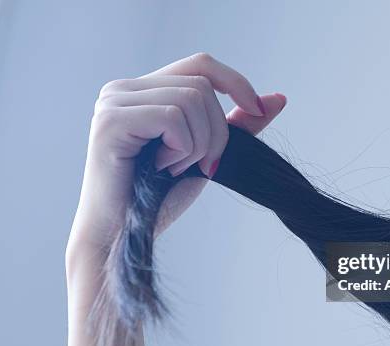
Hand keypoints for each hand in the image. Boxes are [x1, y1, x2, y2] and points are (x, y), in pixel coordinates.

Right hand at [66, 53, 286, 270]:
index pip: (200, 64)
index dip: (236, 82)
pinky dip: (181, 149)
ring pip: (191, 99)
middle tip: (205, 165)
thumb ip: (236, 125)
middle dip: (218, 131)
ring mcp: (114, 102)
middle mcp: (124, 89)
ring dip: (197, 144)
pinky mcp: (111, 120)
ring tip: (174, 169)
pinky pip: (172, 117)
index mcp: (144, 92)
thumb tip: (278, 99)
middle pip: (201, 84)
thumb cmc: (157, 199)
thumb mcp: (206, 153)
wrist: (122, 236)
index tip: (258, 110)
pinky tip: (161, 169)